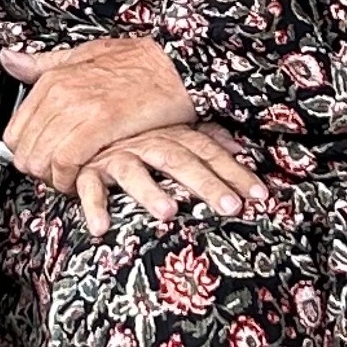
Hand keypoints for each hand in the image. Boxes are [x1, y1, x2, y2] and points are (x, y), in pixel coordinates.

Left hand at [0, 38, 195, 192]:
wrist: (176, 64)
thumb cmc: (136, 63)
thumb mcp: (84, 55)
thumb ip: (44, 63)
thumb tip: (8, 59)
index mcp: (52, 79)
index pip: (15, 132)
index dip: (26, 156)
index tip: (44, 164)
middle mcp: (59, 93)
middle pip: (26, 151)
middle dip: (38, 171)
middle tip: (57, 177)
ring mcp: (78, 108)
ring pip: (42, 159)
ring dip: (52, 179)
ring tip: (70, 182)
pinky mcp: (100, 124)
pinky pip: (66, 161)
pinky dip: (67, 179)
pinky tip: (79, 183)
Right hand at [72, 123, 268, 235]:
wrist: (85, 119)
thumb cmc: (137, 135)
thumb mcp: (173, 134)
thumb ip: (206, 141)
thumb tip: (241, 150)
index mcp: (171, 134)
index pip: (208, 152)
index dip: (235, 172)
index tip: (260, 195)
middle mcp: (146, 142)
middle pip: (179, 161)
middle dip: (206, 183)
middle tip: (229, 207)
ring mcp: (115, 155)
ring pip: (133, 171)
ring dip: (150, 191)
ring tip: (168, 213)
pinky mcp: (87, 169)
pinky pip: (88, 187)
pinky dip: (94, 206)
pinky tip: (102, 228)